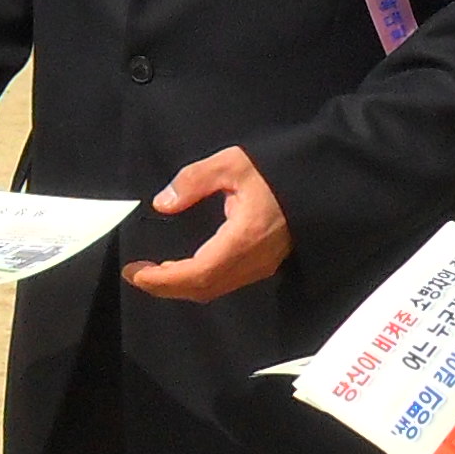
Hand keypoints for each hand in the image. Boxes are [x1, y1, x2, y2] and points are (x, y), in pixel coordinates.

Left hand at [123, 145, 290, 300]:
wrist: (319, 183)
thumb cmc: (277, 171)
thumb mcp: (232, 164)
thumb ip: (194, 181)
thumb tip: (163, 203)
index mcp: (242, 239)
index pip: (196, 274)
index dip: (162, 279)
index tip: (135, 272)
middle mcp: (251, 262)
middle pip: (202, 289)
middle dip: (165, 286)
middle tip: (136, 273)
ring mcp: (259, 267)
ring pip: (214, 289)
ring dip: (180, 285)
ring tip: (154, 271)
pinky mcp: (263, 265)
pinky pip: (224, 282)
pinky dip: (198, 281)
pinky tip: (183, 267)